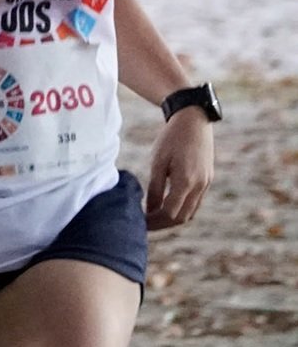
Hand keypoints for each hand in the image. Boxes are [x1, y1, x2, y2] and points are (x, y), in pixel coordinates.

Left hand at [145, 108, 214, 229]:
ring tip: (154, 217)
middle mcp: (200, 186)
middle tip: (145, 225)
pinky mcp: (208, 180)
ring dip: (173, 218)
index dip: (154, 221)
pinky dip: (182, 209)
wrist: (194, 121)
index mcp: (186, 182)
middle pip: (182, 217)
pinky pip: (196, 203)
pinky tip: (166, 206)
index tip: (140, 223)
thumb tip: (150, 210)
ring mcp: (206, 184)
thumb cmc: (171, 139)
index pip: (169, 213)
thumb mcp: (158, 162)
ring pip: (191, 212)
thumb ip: (155, 188)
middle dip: (163, 224)